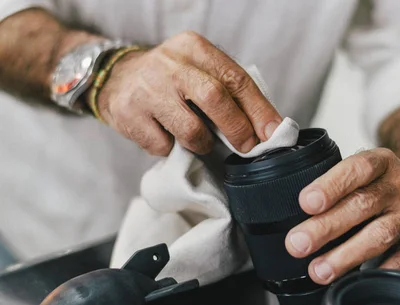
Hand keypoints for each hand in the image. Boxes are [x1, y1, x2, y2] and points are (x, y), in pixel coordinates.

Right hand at [94, 31, 281, 154]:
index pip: (235, 78)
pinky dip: (173, 149)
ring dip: (204, 144)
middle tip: (246, 147)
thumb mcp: (199, 70)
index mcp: (194, 48)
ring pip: (192, 130)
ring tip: (200, 141)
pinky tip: (168, 137)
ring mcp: (147, 90)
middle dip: (238, 129)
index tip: (272, 132)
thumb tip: (268, 128)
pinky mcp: (129, 115)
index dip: (259, 109)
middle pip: (216, 98)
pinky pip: (164, 146)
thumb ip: (229, 91)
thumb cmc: (171, 80)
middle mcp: (170, 64)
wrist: (115, 78)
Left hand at [285, 148, 399, 284]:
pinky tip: (355, 280)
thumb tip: (289, 214)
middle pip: (363, 205)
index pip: (357, 168)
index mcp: (382, 162)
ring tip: (319, 270)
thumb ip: (335, 185)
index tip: (305, 203)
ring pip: (382, 234)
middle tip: (298, 244)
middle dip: (326, 227)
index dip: (330, 185)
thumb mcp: (363, 172)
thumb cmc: (382, 184)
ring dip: (346, 256)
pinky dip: (378, 272)